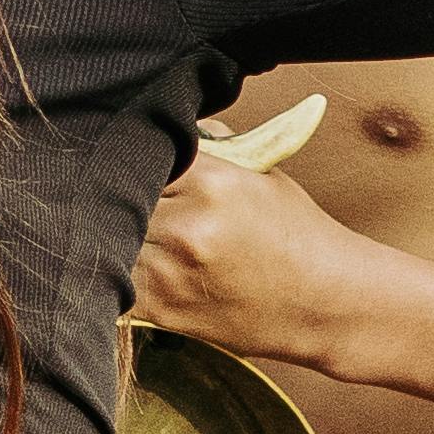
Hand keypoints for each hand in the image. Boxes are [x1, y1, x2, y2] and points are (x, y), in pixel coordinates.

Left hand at [126, 125, 386, 370]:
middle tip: (120, 200)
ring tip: (129, 234)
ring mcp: (171, 271)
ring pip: (108, 241)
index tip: (130, 166)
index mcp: (212, 181)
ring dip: (112, 238)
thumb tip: (168, 124)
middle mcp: (187, 225)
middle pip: (115, 199)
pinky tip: (133, 268)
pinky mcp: (162, 309)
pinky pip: (113, 285)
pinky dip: (116, 275)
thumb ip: (211, 144)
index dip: (132, 161)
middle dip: (117, 200)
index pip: (140, 155)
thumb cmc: (296, 234)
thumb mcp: (262, 173)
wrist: (326, 303)